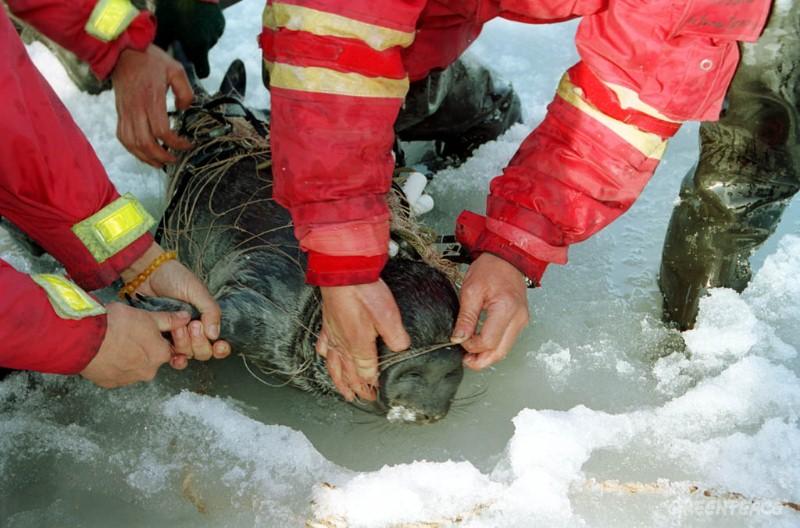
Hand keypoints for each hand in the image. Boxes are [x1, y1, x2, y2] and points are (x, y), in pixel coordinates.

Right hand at [80, 302, 189, 387]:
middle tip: (129, 334)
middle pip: (151, 360)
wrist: (83, 339)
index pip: (168, 350)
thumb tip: (186, 318)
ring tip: (115, 341)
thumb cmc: (116, 325)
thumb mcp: (147, 316)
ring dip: (128, 358)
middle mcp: (147, 372)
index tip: (148, 332)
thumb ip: (169, 320)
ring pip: (133, 367)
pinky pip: (116, 374)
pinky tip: (106, 351)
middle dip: (143, 349)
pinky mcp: (110, 383)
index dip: (159, 339)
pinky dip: (113, 365)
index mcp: (160, 355)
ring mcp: (128, 380)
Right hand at [111, 45, 192, 166]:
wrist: (122, 52)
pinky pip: (123, 136)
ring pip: (132, 143)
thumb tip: (184, 110)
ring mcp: (126, 112)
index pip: (162, 131)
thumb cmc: (149, 60)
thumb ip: (185, 92)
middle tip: (174, 160)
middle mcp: (136, 109)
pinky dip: (133, 149)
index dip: (176, 143)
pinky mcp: (120, 113)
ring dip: (146, 157)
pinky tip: (144, 153)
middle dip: (161, 156)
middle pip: (146, 142)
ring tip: (160, 163)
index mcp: (151, 99)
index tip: (188, 144)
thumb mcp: (176, 70)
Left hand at [121, 243, 229, 367]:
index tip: (219, 344)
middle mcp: (193, 331)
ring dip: (185, 344)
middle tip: (193, 325)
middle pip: (203, 351)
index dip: (220, 348)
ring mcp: (176, 336)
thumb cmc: (174, 277)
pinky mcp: (160, 339)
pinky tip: (174, 355)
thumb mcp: (197, 291)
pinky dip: (174, 358)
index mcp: (206, 319)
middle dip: (200, 342)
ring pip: (187, 354)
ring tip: (178, 327)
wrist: (147, 274)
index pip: (217, 342)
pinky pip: (170, 355)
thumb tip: (215, 335)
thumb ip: (210, 311)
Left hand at [154, 0, 224, 78]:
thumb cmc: (175, 7)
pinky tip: (197, 17)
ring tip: (189, 23)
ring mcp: (217, 31)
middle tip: (182, 35)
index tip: (190, 65)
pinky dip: (206, 28)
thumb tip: (158, 58)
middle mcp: (210, 42)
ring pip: (207, 42)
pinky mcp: (220, 22)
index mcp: (198, 46)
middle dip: (194, 48)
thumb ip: (163, 45)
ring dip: (200, 37)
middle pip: (203, 54)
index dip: (197, 71)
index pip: (203, 71)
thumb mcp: (164, 26)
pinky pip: (213, 31)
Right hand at [316, 281, 410, 400]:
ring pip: (334, 366)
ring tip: (344, 393)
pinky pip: (323, 347)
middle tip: (364, 399)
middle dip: (357, 389)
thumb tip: (402, 348)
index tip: (378, 393)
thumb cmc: (364, 292)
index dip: (372, 385)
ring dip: (339, 382)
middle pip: (349, 375)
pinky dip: (326, 357)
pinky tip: (326, 358)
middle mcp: (343, 345)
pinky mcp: (327, 324)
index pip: (366, 374)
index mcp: (359, 347)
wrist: (341, 272)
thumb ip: (396, 337)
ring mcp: (332, 335)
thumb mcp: (388, 315)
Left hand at [450, 253, 528, 369]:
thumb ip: (465, 317)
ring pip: (505, 350)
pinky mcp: (520, 321)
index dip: (471, 346)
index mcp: (506, 309)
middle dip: (481, 360)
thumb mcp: (470, 290)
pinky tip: (481, 345)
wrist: (507, 258)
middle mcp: (518, 318)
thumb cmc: (490, 269)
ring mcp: (522, 321)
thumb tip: (458, 338)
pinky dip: (494, 347)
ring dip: (487, 356)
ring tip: (471, 355)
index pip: (488, 341)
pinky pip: (507, 341)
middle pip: (500, 352)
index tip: (460, 339)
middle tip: (465, 361)